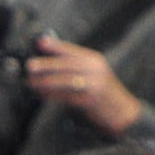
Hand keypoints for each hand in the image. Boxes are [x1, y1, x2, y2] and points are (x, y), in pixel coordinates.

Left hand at [21, 37, 142, 135]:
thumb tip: (49, 62)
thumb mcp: (94, 73)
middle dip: (46, 65)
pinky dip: (52, 95)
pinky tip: (42, 94)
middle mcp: (95, 70)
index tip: (40, 42)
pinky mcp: (90, 101)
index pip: (72, 51)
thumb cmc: (104, 93)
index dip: (55, 46)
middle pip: (66, 65)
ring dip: (45, 82)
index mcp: (95, 60)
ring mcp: (93, 85)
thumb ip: (76, 66)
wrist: (124, 112)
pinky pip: (66, 97)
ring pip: (64, 81)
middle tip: (30, 66)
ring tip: (31, 82)